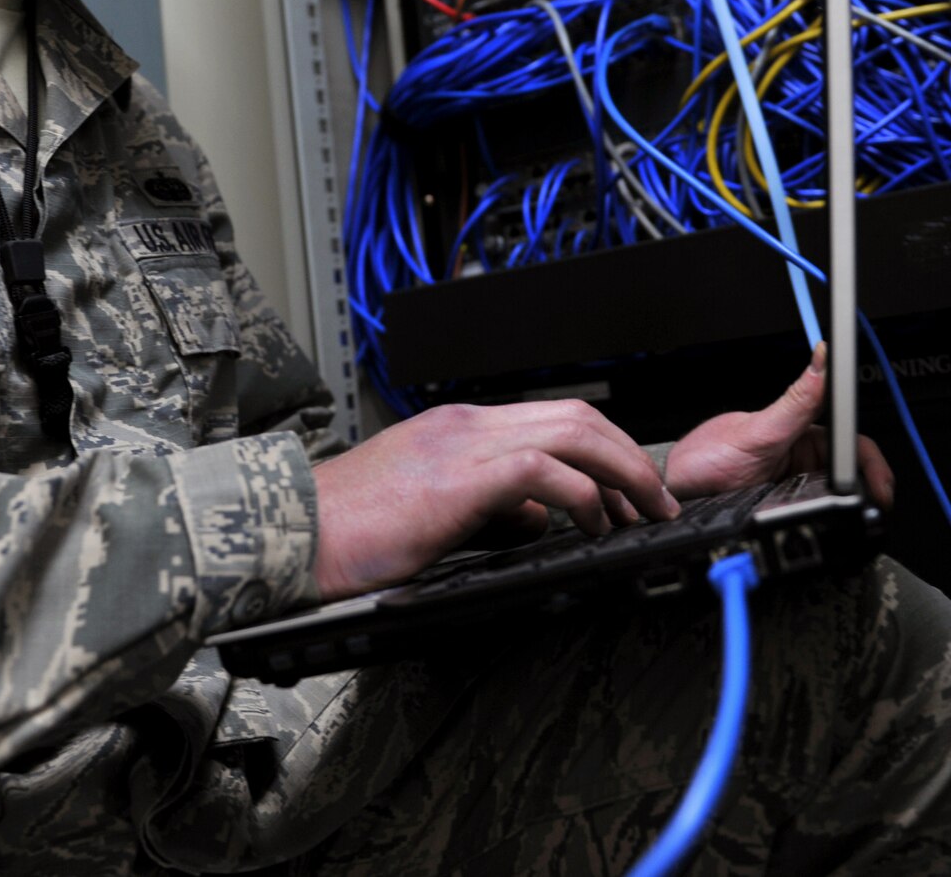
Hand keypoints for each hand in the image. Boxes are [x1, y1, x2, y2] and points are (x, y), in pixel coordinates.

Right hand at [309, 399, 680, 601]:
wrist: (293, 534)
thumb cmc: (348, 533)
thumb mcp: (430, 514)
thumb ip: (486, 508)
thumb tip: (534, 519)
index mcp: (456, 429)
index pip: (552, 420)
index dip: (606, 451)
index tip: (632, 488)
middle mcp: (466, 425)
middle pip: (576, 416)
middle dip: (630, 457)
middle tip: (657, 500)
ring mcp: (463, 444)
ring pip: (572, 433)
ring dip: (622, 471)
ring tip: (644, 511)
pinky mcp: (459, 478)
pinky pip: (543, 469)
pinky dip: (582, 495)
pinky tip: (593, 524)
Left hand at [662, 343, 895, 505]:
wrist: (678, 493)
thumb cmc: (707, 456)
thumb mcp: (757, 431)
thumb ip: (795, 401)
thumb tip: (823, 357)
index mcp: (802, 432)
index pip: (853, 442)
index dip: (872, 463)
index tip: (881, 483)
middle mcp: (802, 458)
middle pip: (852, 473)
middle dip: (867, 489)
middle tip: (873, 508)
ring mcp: (795, 485)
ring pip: (839, 496)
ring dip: (849, 506)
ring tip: (854, 517)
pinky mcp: (785, 508)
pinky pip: (816, 513)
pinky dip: (828, 520)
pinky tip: (829, 525)